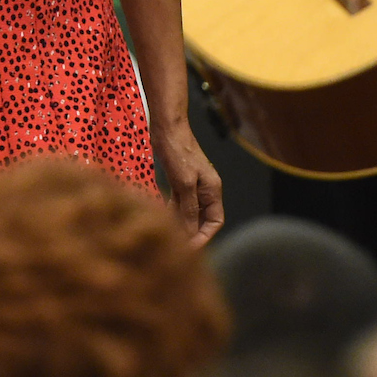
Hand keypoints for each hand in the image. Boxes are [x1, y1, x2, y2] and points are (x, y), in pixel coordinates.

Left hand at [152, 122, 223, 244]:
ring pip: (189, 213)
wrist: (167, 126)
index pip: (215, 222)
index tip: (188, 249)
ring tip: (167, 237)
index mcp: (213, 190)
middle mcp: (205, 190)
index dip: (204, 237)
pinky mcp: (179, 181)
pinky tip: (160, 219)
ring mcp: (192, 186)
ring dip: (180, 225)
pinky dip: (172, 213)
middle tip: (174, 247)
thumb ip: (188, 209)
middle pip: (202, 220)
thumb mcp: (184, 183)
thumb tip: (189, 233)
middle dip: (191, 234)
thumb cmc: (178, 150)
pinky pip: (179, 204)